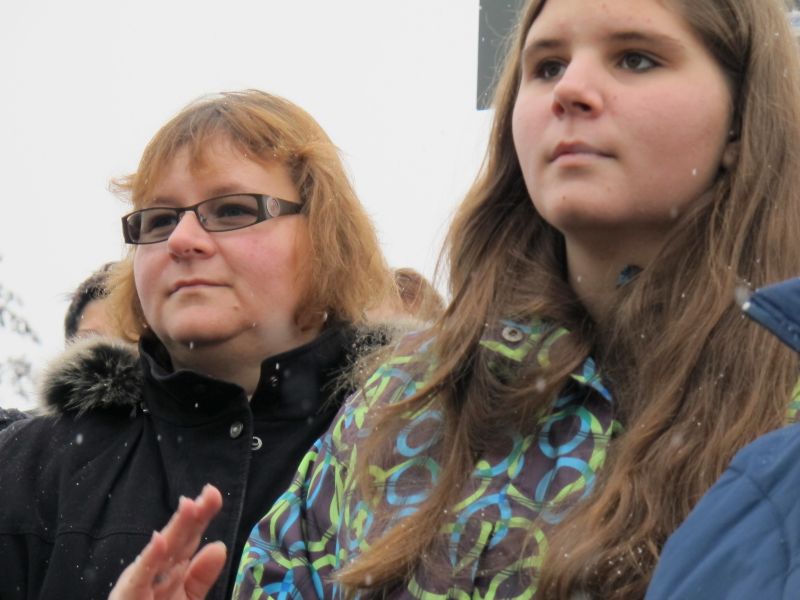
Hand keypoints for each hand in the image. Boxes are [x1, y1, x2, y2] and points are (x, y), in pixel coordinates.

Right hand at [109, 484, 226, 599]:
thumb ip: (201, 576)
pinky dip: (150, 558)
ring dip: (175, 529)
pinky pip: (140, 578)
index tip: (214, 494)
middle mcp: (155, 570)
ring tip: (189, 505)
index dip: (202, 517)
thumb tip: (219, 546)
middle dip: (193, 516)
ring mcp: (141, 582)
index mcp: (170, 568)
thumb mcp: (185, 599)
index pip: (189, 539)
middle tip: (210, 493)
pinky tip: (160, 540)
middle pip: (178, 540)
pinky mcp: (128, 596)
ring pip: (160, 553)